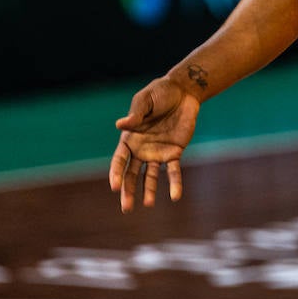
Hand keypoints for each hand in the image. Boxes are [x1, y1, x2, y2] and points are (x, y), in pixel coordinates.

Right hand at [109, 77, 200, 212]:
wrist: (183, 91)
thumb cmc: (159, 93)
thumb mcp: (145, 100)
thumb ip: (135, 115)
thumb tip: (120, 125)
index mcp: (129, 137)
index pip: (120, 160)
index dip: (116, 173)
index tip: (115, 187)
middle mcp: (141, 149)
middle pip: (131, 174)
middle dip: (128, 190)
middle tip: (126, 208)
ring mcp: (157, 153)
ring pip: (150, 177)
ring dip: (149, 190)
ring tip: (148, 204)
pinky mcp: (174, 152)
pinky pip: (173, 171)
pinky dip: (174, 184)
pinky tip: (175, 196)